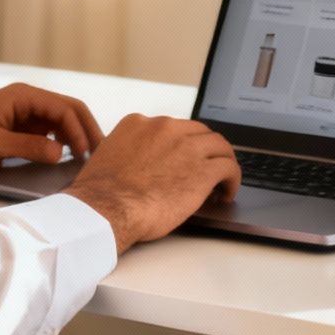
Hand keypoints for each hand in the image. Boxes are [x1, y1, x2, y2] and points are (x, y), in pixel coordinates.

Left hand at [0, 82, 103, 173]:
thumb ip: (28, 147)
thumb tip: (61, 154)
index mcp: (22, 96)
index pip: (65, 108)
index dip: (81, 130)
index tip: (88, 154)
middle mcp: (24, 101)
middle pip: (67, 112)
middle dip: (85, 131)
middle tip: (101, 154)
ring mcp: (19, 115)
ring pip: (57, 124)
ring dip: (73, 138)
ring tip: (86, 159)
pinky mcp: (13, 130)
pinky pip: (43, 134)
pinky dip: (57, 145)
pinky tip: (62, 159)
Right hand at [65, 115, 240, 253]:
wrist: (107, 209)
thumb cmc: (102, 194)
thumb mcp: (109, 159)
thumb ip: (128, 154)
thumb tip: (136, 165)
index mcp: (140, 124)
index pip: (171, 128)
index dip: (181, 144)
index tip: (183, 157)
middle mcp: (165, 129)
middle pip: (198, 132)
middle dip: (205, 150)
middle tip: (207, 167)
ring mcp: (187, 147)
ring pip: (218, 145)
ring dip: (222, 161)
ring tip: (222, 179)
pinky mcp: (203, 170)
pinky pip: (229, 167)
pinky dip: (232, 178)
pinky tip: (227, 192)